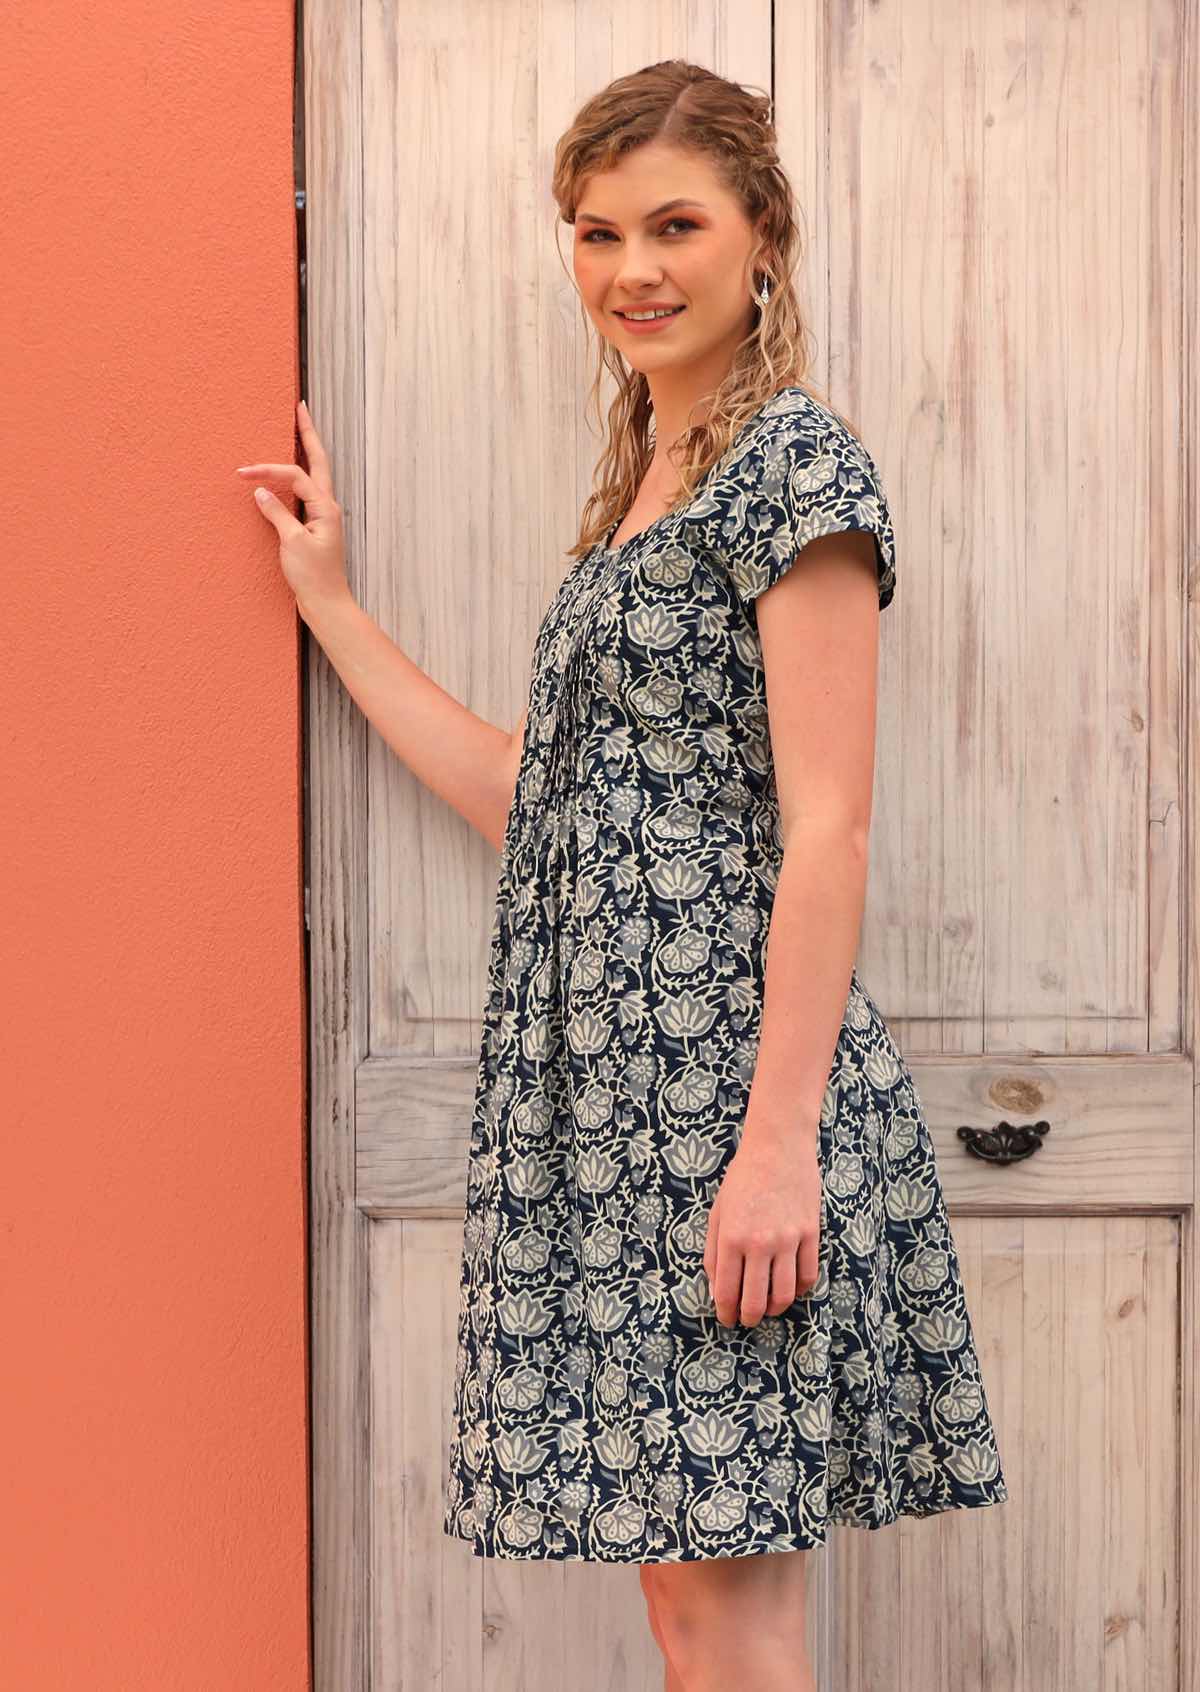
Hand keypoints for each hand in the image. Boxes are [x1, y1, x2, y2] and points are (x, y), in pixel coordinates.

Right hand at [235, 399, 350, 614]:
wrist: (326, 603)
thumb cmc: (313, 577)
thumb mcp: (292, 544)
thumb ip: (277, 514)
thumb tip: (260, 491)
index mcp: (326, 507)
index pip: (296, 476)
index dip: (269, 471)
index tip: (243, 474)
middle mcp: (328, 506)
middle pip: (318, 461)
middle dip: (308, 433)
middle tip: (300, 407)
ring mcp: (323, 516)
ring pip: (315, 474)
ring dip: (307, 449)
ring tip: (300, 427)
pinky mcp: (314, 526)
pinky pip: (305, 492)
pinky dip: (297, 476)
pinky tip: (290, 472)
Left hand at [703, 1133, 821, 1327]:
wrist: (778, 1147)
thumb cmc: (743, 1178)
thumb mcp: (718, 1212)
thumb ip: (713, 1252)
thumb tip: (718, 1289)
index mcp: (731, 1237)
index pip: (727, 1291)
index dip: (725, 1312)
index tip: (726, 1318)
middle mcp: (759, 1242)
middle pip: (756, 1300)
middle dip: (749, 1317)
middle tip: (746, 1319)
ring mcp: (788, 1239)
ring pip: (785, 1294)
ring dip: (775, 1308)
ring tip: (768, 1307)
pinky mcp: (810, 1233)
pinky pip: (808, 1275)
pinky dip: (799, 1290)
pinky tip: (789, 1288)